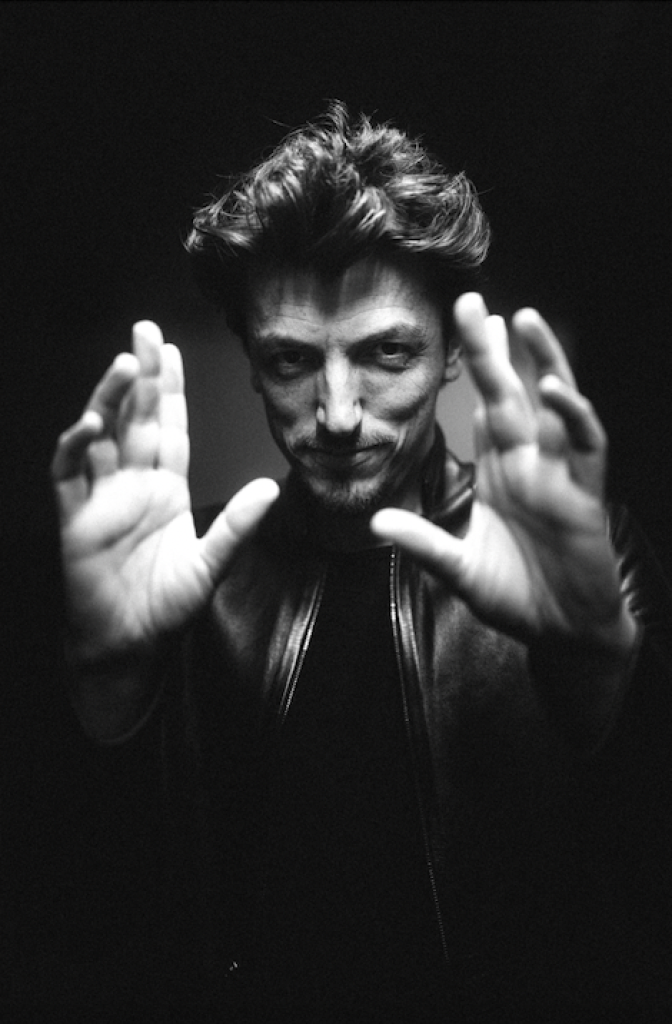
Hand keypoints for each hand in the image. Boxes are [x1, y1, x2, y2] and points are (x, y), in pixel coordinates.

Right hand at [52, 321, 278, 668]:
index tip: (174, 353)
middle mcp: (132, 485)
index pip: (170, 428)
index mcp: (165, 490)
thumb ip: (237, 526)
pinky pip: (69, 475)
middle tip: (145, 331)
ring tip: (126, 364)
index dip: (172, 391)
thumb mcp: (210, 565)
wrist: (128, 646)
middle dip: (142, 376)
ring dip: (111, 399)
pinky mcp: (75, 520)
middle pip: (136, 419)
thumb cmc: (166, 607)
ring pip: (102, 436)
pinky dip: (76, 447)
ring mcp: (102, 498)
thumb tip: (271, 487)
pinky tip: (91, 422)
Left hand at [371, 294, 635, 661]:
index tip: (455, 329)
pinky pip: (586, 446)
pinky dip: (574, 417)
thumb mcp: (460, 569)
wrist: (562, 632)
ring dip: (543, 363)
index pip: (485, 408)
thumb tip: (377, 521)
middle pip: (511, 393)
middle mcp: (529, 464)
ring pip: (556, 405)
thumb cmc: (516, 596)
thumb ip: (424, 544)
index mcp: (500, 473)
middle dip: (493, 349)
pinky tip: (553, 391)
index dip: (473, 370)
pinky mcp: (585, 494)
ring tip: (525, 319)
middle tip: (471, 301)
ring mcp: (559, 474)